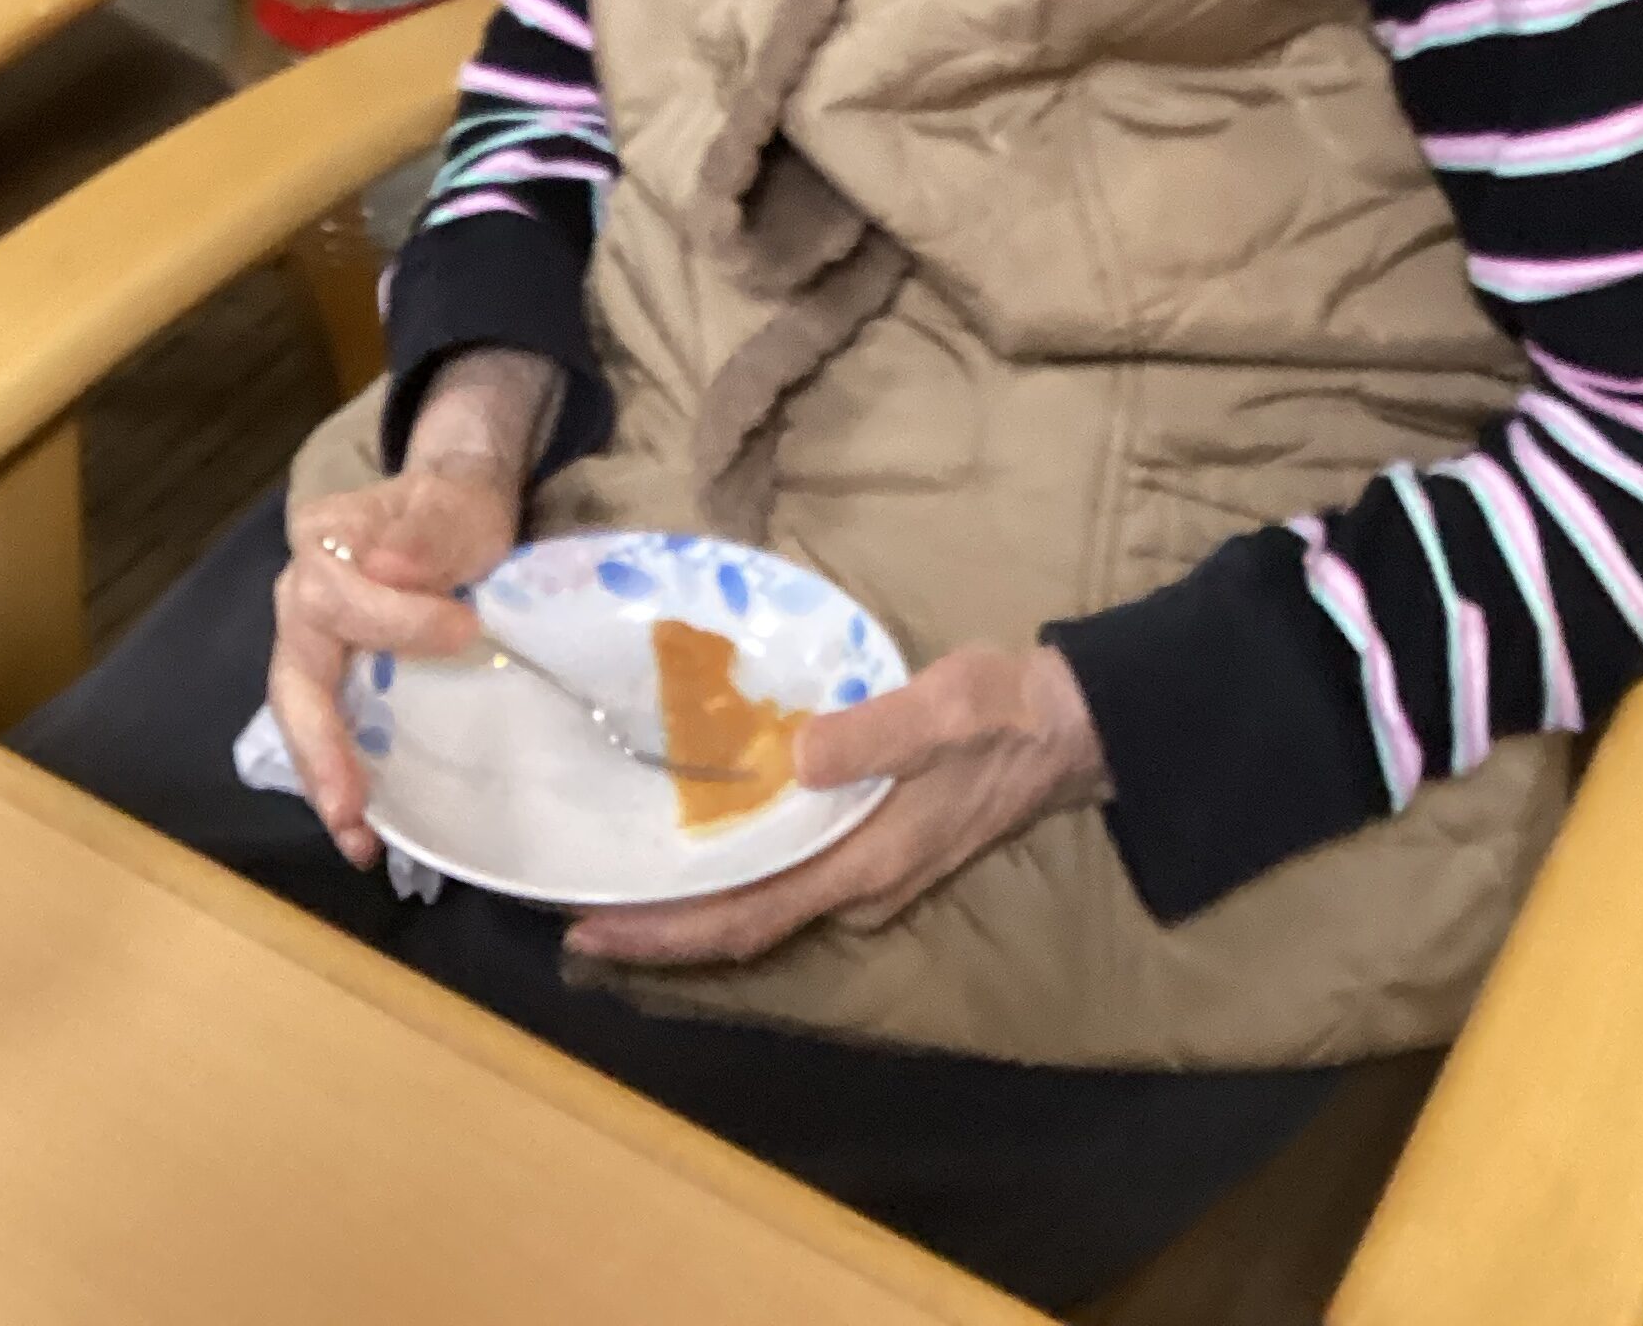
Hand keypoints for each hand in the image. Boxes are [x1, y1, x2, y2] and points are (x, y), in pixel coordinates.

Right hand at [267, 348, 557, 867]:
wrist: (457, 509)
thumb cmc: (456, 507)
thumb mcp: (457, 503)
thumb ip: (426, 530)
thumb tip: (388, 566)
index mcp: (323, 542)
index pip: (336, 594)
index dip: (397, 621)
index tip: (464, 627)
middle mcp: (300, 595)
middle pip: (293, 676)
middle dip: (319, 747)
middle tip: (349, 808)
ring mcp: (310, 641)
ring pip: (300, 715)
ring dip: (324, 779)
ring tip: (357, 838)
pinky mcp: (334, 676)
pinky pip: (326, 728)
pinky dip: (341, 776)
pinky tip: (365, 827)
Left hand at [566, 643, 1107, 968]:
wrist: (1067, 727)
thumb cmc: (1001, 713)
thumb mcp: (943, 708)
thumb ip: (874, 734)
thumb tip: (797, 758)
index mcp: (863, 863)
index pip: (747, 917)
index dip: (669, 934)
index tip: (594, 933)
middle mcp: (857, 886)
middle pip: (742, 924)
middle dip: (660, 927)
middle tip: (576, 910)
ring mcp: (866, 873)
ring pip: (761, 905)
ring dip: (690, 905)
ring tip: (616, 883)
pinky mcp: (871, 848)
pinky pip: (783, 878)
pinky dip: (730, 876)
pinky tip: (695, 843)